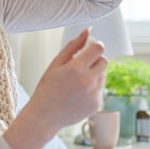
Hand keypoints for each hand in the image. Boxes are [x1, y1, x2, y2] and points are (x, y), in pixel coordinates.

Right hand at [3, 28, 106, 148]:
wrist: (45, 116)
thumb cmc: (47, 88)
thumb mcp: (56, 63)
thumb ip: (73, 46)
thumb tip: (87, 32)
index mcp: (77, 68)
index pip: (98, 48)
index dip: (94, 46)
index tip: (89, 49)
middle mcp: (88, 81)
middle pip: (104, 61)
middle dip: (95, 60)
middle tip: (81, 66)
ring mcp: (94, 94)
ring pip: (103, 76)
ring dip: (94, 75)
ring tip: (76, 83)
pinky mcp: (96, 104)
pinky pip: (100, 90)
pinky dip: (92, 89)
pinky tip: (77, 94)